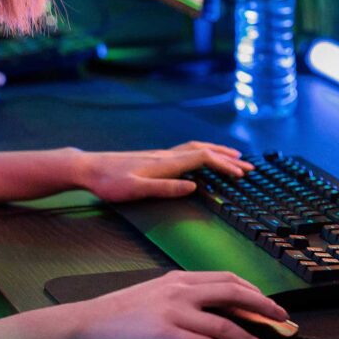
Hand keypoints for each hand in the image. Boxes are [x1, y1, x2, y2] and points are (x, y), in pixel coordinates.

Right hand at [71, 270, 287, 338]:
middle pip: (232, 293)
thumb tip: (210, 309)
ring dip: (250, 338)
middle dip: (262, 307)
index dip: (252, 290)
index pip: (225, 278)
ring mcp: (173, 310)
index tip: (267, 302)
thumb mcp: (153, 293)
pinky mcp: (166, 334)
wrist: (88, 325)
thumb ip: (181, 296)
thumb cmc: (118, 314)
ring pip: (225, 322)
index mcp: (177, 278)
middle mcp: (179, 289)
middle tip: (281, 320)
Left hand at [75, 141, 252, 202]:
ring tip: (234, 158)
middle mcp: (166, 155)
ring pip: (196, 148)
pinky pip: (187, 151)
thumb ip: (165, 189)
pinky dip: (203, 153)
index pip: (203, 158)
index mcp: (165, 163)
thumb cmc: (109, 182)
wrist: (89, 168)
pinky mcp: (155, 158)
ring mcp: (161, 155)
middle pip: (204, 150)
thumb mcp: (136, 190)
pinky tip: (202, 158)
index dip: (224, 165)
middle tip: (249, 167)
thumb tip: (192, 187)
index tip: (241, 175)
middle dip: (228, 158)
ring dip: (217, 152)